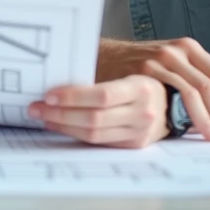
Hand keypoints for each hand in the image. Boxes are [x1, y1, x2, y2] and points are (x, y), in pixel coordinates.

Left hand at [29, 76, 167, 147]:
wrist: (173, 102)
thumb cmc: (142, 79)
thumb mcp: (127, 69)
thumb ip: (100, 71)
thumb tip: (60, 65)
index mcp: (140, 87)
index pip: (102, 95)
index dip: (73, 97)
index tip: (49, 94)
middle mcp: (143, 112)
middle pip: (94, 118)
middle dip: (60, 113)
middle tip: (36, 107)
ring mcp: (139, 132)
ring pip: (94, 134)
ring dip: (63, 126)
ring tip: (43, 117)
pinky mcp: (134, 145)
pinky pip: (100, 142)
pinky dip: (77, 134)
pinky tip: (61, 126)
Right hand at [98, 37, 209, 141]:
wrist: (104, 55)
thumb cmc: (138, 65)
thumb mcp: (168, 62)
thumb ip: (190, 75)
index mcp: (188, 47)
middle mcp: (178, 50)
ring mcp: (162, 58)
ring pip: (196, 91)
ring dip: (209, 117)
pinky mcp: (147, 69)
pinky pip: (175, 93)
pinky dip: (187, 113)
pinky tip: (189, 128)